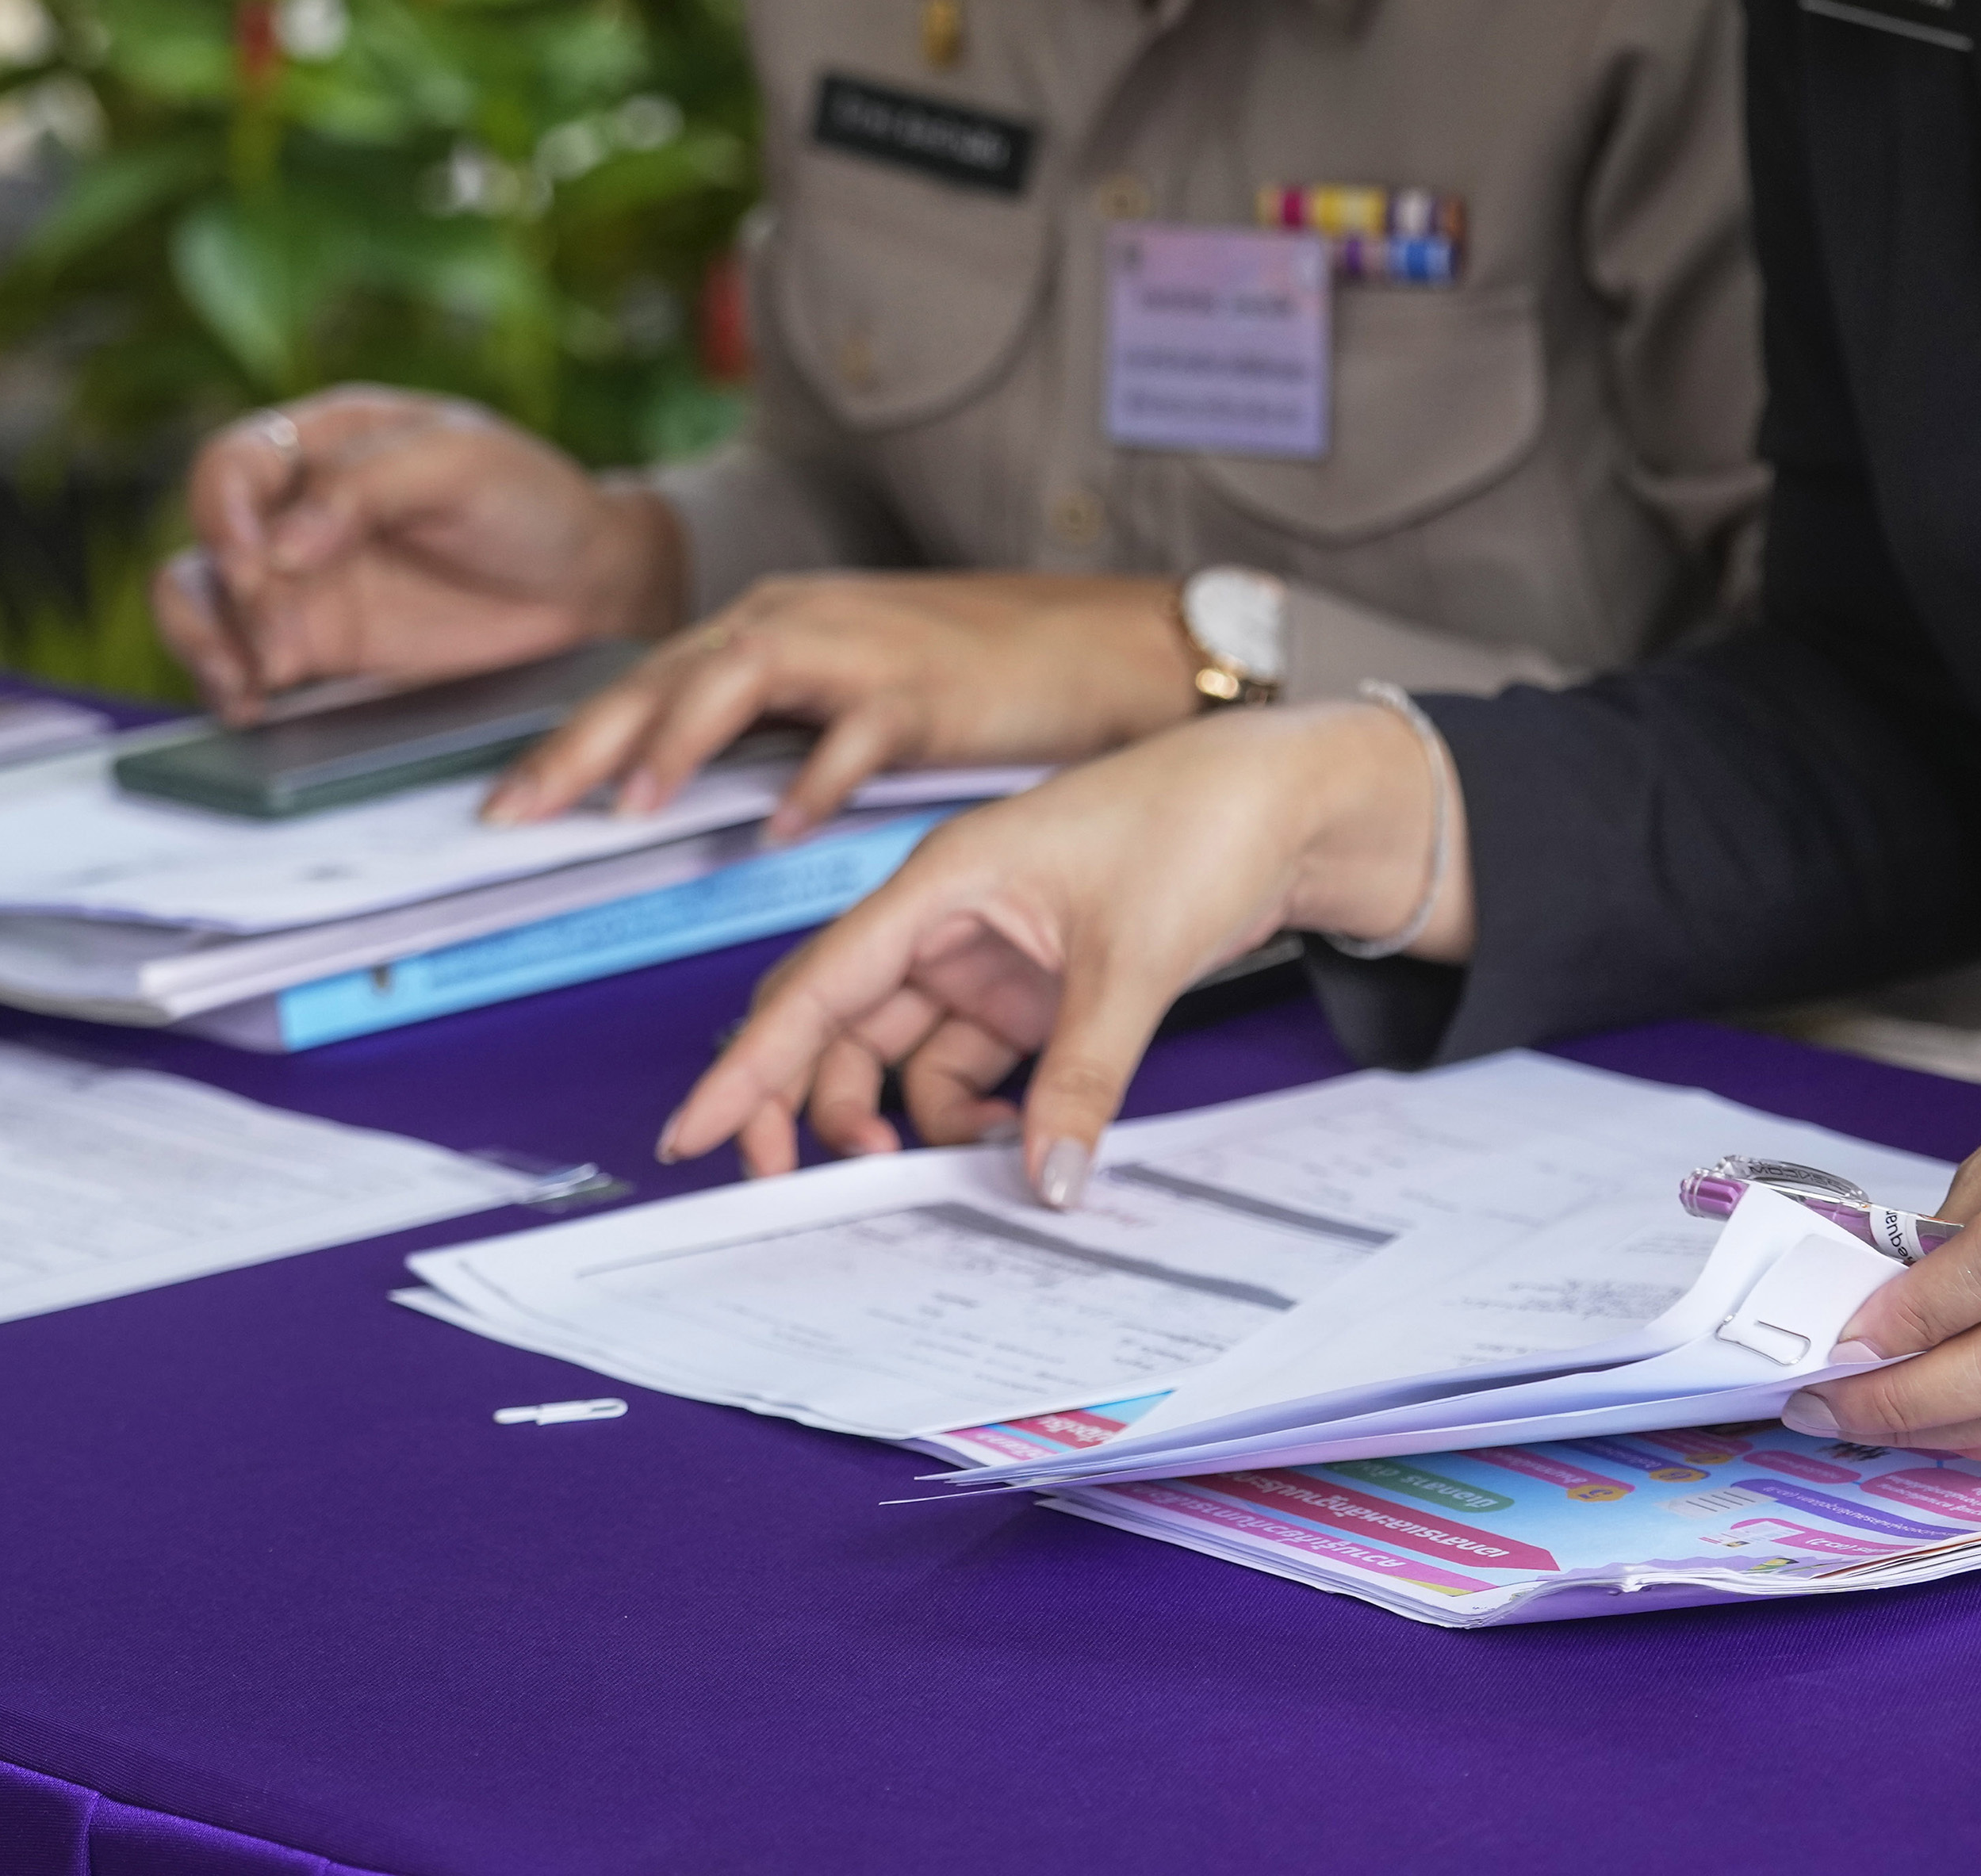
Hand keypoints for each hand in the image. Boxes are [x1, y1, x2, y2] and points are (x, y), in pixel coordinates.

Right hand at [152, 386, 686, 718]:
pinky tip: (255, 706)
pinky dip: (232, 684)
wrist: (588, 586)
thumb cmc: (532, 500)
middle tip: (269, 643)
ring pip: (201, 604)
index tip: (253, 562)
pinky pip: (243, 661)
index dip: (223, 512)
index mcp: (326, 440)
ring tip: (248, 687)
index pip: (232, 464)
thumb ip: (367, 486)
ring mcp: (301, 581)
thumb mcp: (463, 465)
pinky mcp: (318, 645)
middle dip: (216, 597)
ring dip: (205, 645)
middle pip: (204, 541)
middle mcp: (295, 508)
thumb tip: (278, 545)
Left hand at [482, 571, 1202, 837]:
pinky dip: (815, 779)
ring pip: (744, 679)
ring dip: (681, 739)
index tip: (501, 806)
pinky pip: (858, 733)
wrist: (1092, 641)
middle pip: (668, 675)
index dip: (569, 742)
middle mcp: (800, 619)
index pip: (646, 680)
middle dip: (586, 745)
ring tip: (633, 804)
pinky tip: (781, 825)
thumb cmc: (967, 669)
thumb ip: (765, 721)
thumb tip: (678, 780)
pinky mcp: (926, 687)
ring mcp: (863, 648)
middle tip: (519, 810)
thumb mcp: (844, 683)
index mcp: (771, 623)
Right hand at [656, 698, 1457, 1187]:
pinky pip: (965, 1060)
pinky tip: (1006, 1142)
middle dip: (803, 1100)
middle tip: (790, 1182)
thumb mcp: (1134, 959)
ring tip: (918, 1174)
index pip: (817, 981)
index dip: (750, 1063)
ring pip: (897, 1051)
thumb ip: (1081, 1076)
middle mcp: (945, 915)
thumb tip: (1047, 1181)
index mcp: (940, 881)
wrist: (1286, 797)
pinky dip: (967, 1110)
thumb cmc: (1198, 826)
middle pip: (835, 1020)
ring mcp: (986, 951)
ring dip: (895, 1116)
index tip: (694, 1130)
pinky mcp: (1031, 983)